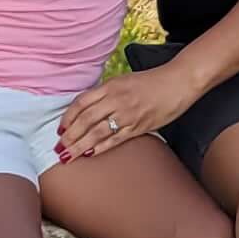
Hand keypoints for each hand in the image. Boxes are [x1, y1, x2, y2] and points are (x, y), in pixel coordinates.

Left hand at [55, 67, 189, 163]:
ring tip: (68, 156)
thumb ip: (107, 93)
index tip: (60, 129)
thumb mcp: (125, 81)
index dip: (68, 117)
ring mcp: (128, 113)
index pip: (82, 102)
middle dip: (70, 135)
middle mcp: (117, 99)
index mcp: (111, 86)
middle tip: (59, 148)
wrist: (179, 82)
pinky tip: (91, 154)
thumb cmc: (152, 82)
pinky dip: (101, 147)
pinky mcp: (140, 126)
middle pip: (86, 119)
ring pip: (98, 132)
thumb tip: (88, 110)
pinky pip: (116, 139)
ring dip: (81, 145)